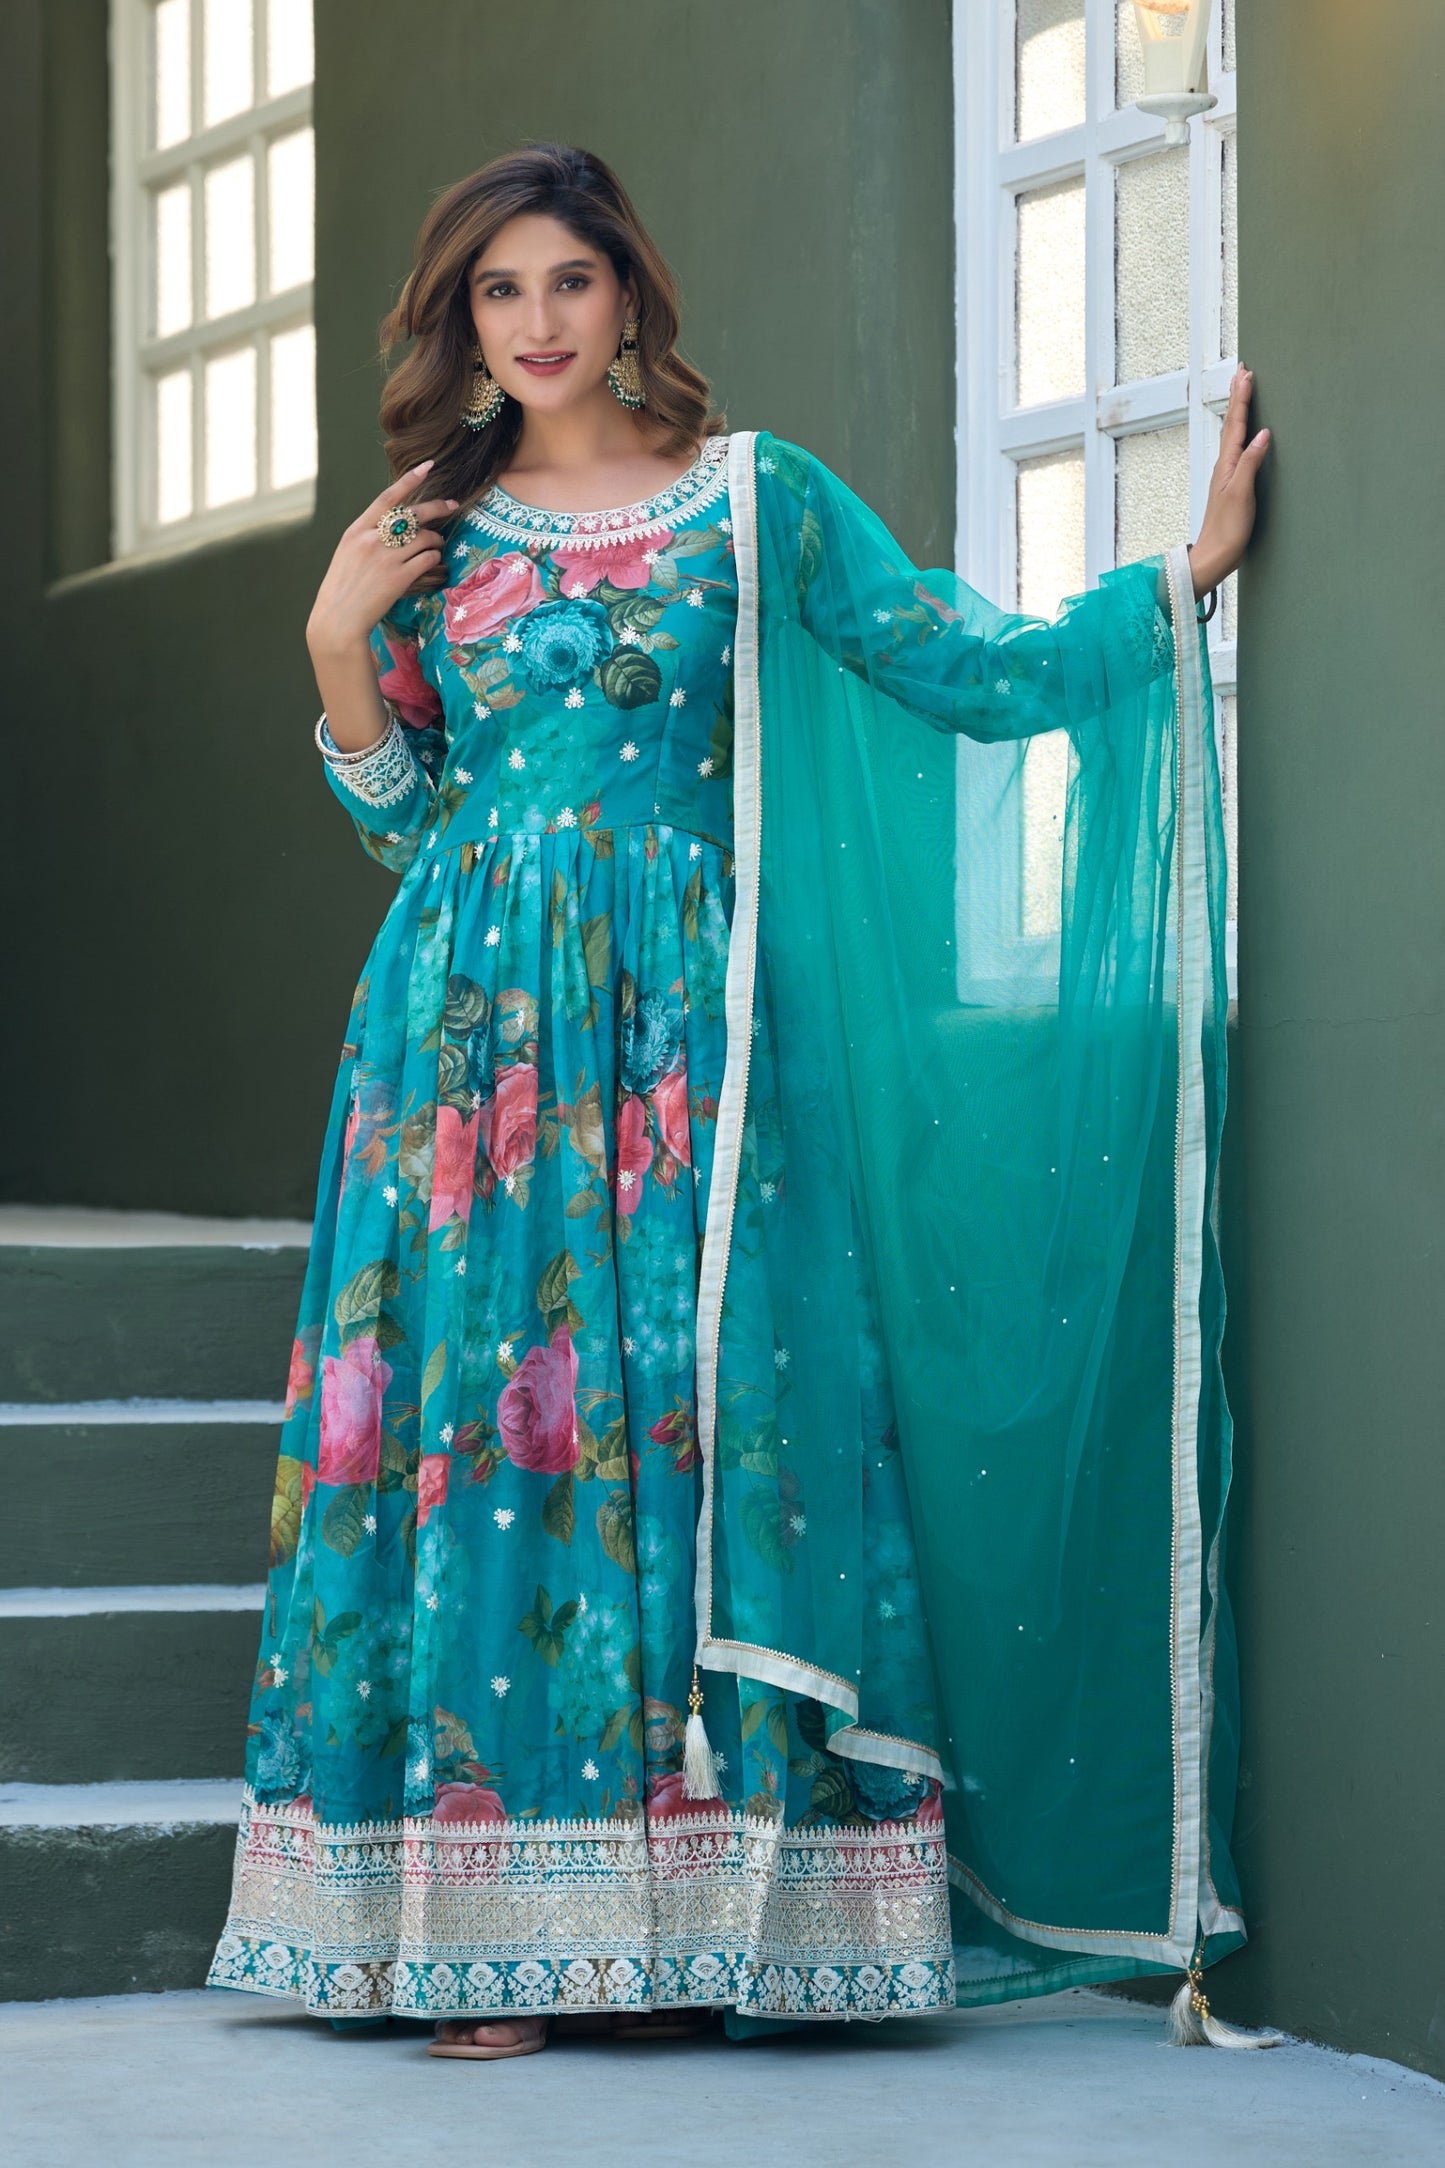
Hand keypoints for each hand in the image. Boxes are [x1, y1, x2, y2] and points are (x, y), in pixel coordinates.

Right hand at [306, 460, 456, 659]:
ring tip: (438, 543)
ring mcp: (386, 558)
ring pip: (424, 537)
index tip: (428, 466)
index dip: (409, 479)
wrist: (339, 619)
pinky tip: (434, 561)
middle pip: (413, 514)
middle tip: (452, 504)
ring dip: (437, 539)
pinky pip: (427, 559)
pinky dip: (434, 558)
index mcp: (357, 530)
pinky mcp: (399, 578)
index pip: (387, 498)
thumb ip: (368, 536)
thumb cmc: (343, 588)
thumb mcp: (348, 553)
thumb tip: (395, 525)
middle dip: (437, 506)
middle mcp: (371, 539)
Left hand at [1189, 366, 1270, 598]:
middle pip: (1232, 424)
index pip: (1236, 423)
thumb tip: (1263, 433)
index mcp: (1227, 464)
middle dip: (1237, 396)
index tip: (1246, 374)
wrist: (1216, 556)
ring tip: (1241, 392)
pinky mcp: (1233, 485)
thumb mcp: (1241, 494)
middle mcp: (1225, 465)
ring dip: (1238, 411)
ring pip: (1233, 434)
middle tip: (1242, 372)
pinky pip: (1239, 449)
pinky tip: (1246, 434)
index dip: (1242, 398)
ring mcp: (1228, 475)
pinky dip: (1242, 433)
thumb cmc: (1228, 529)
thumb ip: (1251, 463)